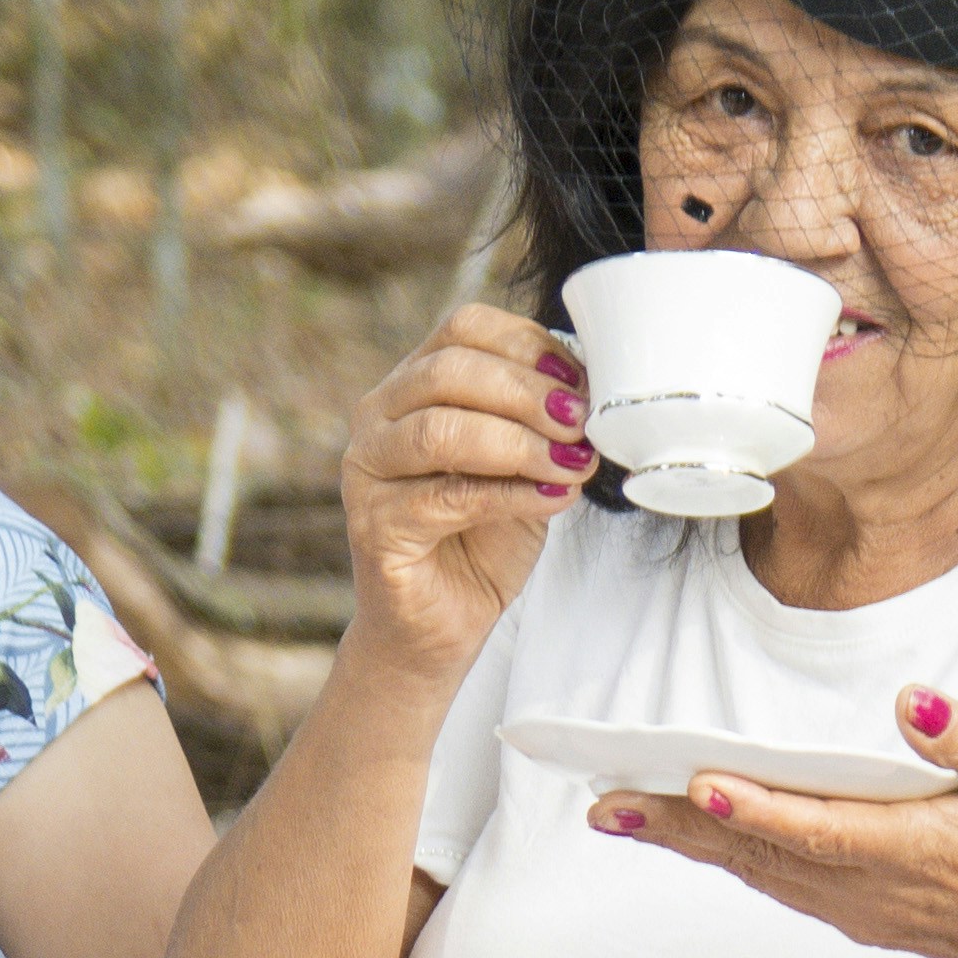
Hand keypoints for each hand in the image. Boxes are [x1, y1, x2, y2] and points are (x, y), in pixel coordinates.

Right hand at [341, 301, 593, 674]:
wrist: (441, 627)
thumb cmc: (482, 542)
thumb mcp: (525, 469)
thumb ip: (543, 427)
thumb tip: (590, 395)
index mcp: (413, 385)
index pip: (464, 329)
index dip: (526, 346)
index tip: (579, 381)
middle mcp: (378, 416)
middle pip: (449, 371)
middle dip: (527, 394)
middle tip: (581, 423)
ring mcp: (367, 469)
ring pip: (441, 431)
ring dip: (520, 443)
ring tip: (573, 464)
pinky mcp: (375, 525)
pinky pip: (447, 497)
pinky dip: (510, 494)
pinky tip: (553, 499)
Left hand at [588, 682, 957, 957]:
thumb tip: (912, 703)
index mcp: (914, 850)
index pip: (820, 827)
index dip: (756, 807)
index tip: (700, 783)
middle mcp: (874, 887)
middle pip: (762, 853)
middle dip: (681, 825)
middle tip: (607, 804)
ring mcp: (861, 907)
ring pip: (759, 870)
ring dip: (688, 842)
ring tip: (620, 811)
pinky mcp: (858, 912)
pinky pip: (777, 881)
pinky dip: (725, 854)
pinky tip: (687, 831)